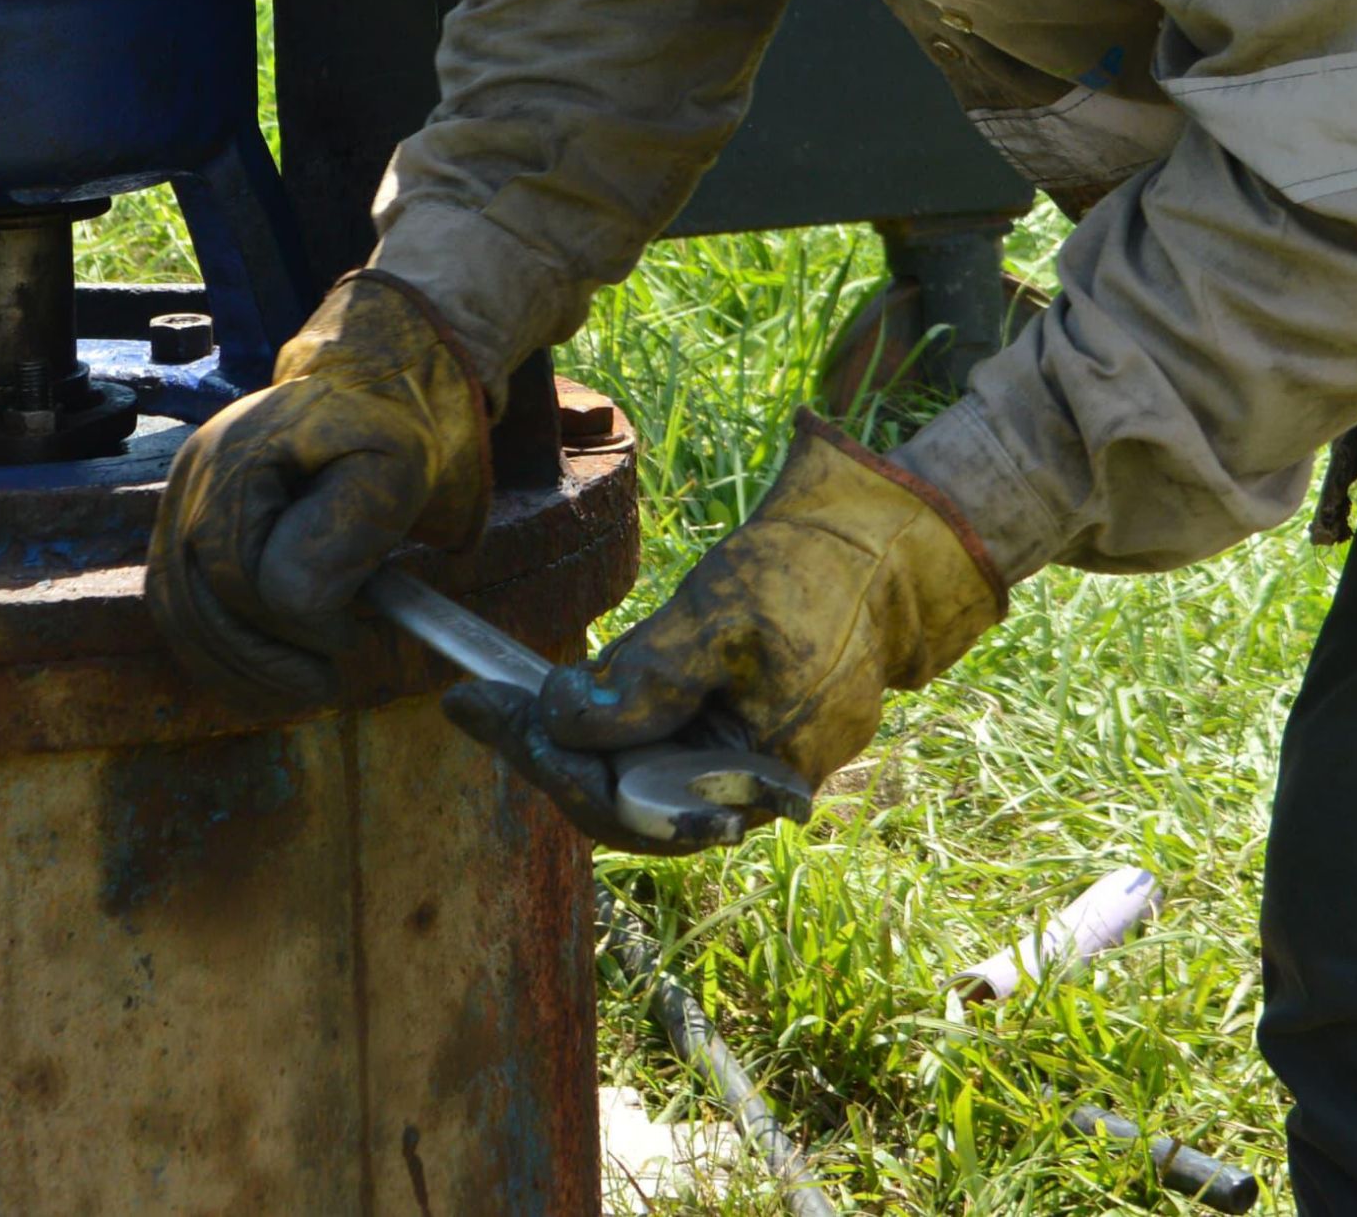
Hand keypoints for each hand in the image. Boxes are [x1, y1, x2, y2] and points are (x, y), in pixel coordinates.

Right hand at [149, 269, 488, 698]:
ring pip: (174, 609)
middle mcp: (193, 475)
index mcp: (238, 454)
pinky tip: (261, 677)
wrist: (366, 398)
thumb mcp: (393, 471)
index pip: (233, 570)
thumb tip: (288, 600)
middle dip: (257, 657)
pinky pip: (177, 604)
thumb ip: (345, 530)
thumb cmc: (385, 438)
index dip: (284, 623)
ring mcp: (179, 499)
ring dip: (230, 666)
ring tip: (297, 686)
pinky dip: (213, 652)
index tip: (345, 641)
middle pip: (192, 596)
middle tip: (322, 682)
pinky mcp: (182, 527)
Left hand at [449, 414, 1005, 851]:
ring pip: (635, 782)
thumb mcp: (724, 616)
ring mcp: (739, 768)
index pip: (630, 808)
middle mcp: (745, 795)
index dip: (548, 763)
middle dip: (545, 757)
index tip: (482, 709)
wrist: (882, 549)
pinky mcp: (732, 735)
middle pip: (623, 806)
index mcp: (756, 781)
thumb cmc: (813, 575)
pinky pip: (658, 751)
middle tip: (474, 707)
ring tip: (497, 705)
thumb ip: (648, 678)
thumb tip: (563, 723)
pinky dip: (606, 728)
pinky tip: (557, 699)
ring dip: (568, 747)